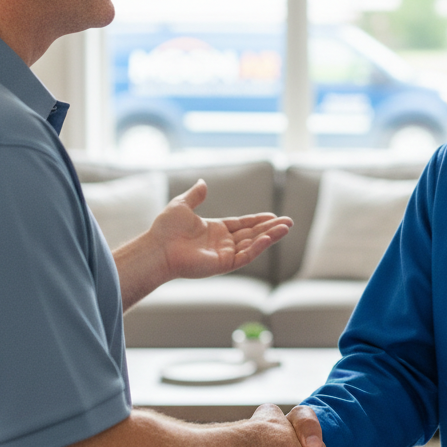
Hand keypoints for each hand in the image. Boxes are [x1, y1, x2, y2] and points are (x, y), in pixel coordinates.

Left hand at [151, 180, 291, 279]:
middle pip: (252, 234)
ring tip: (286, 228)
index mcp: (215, 230)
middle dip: (270, 228)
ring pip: (253, 244)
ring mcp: (224, 254)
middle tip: (288, 222)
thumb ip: (196, 195)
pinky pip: (245, 255)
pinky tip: (268, 238)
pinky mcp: (223, 264)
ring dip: (270, 236)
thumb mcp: (182, 205)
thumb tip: (203, 182)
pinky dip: (258, 247)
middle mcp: (222, 243)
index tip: (274, 216)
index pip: (242, 225)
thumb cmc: (165, 229)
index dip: (258, 220)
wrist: (158, 247)